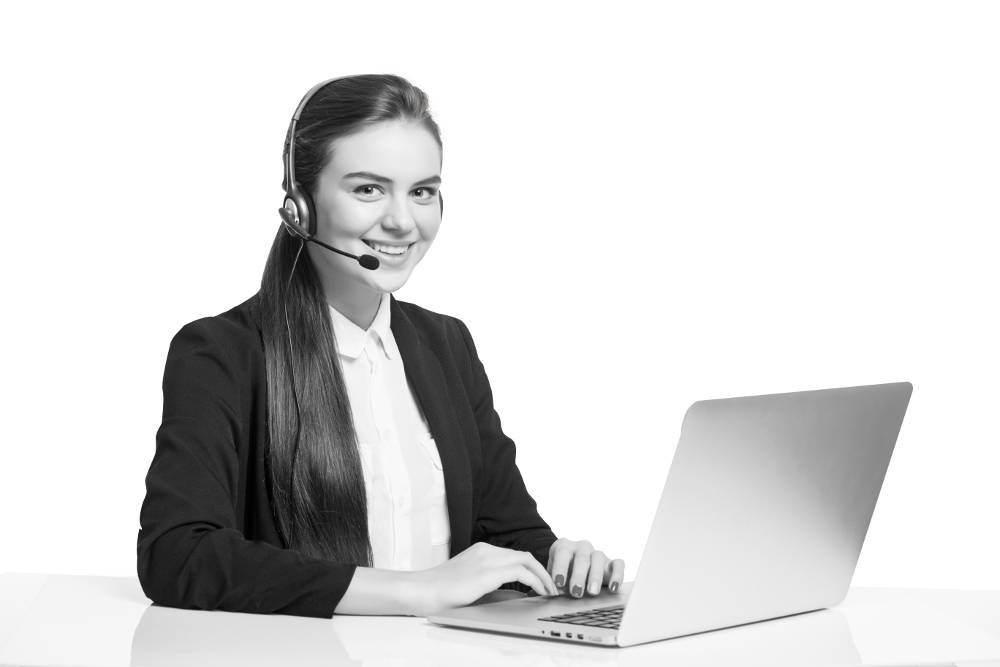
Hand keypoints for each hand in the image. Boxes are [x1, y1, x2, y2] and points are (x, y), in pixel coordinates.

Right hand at [407, 542, 557, 614]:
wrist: (421, 591)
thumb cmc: (441, 592)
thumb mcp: (471, 585)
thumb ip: (493, 586)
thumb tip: (520, 594)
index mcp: (481, 551)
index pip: (515, 555)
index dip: (532, 569)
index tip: (542, 583)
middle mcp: (486, 550)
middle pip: (524, 556)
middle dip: (542, 571)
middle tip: (552, 588)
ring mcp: (487, 559)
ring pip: (526, 560)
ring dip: (542, 576)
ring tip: (550, 592)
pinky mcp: (487, 572)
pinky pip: (521, 571)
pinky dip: (536, 581)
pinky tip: (539, 592)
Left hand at [547, 537, 624, 597]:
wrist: (574, 574)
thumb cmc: (562, 577)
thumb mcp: (554, 580)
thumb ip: (551, 585)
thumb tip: (550, 595)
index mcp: (563, 547)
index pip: (562, 553)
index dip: (560, 567)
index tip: (559, 582)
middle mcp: (581, 547)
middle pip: (581, 557)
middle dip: (578, 576)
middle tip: (576, 592)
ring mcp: (597, 554)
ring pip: (598, 559)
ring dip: (595, 576)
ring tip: (592, 592)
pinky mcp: (611, 563)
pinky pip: (618, 564)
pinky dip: (617, 575)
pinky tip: (614, 588)